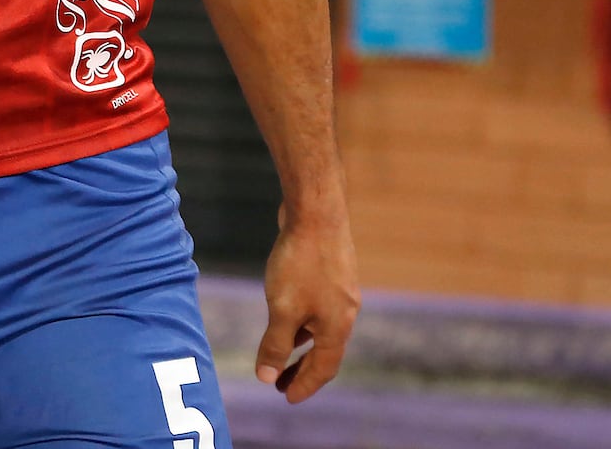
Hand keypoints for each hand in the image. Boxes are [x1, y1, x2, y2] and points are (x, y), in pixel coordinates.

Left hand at [256, 210, 361, 402]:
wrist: (316, 212)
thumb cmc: (300, 263)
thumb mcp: (282, 309)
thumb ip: (275, 345)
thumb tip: (266, 377)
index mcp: (337, 326)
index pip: (324, 368)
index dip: (305, 385)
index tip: (286, 398)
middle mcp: (344, 312)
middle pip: (324, 351)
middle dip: (302, 370)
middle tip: (279, 384)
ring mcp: (339, 291)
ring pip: (319, 329)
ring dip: (300, 345)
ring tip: (279, 357)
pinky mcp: (330, 273)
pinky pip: (316, 309)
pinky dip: (301, 322)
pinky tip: (285, 317)